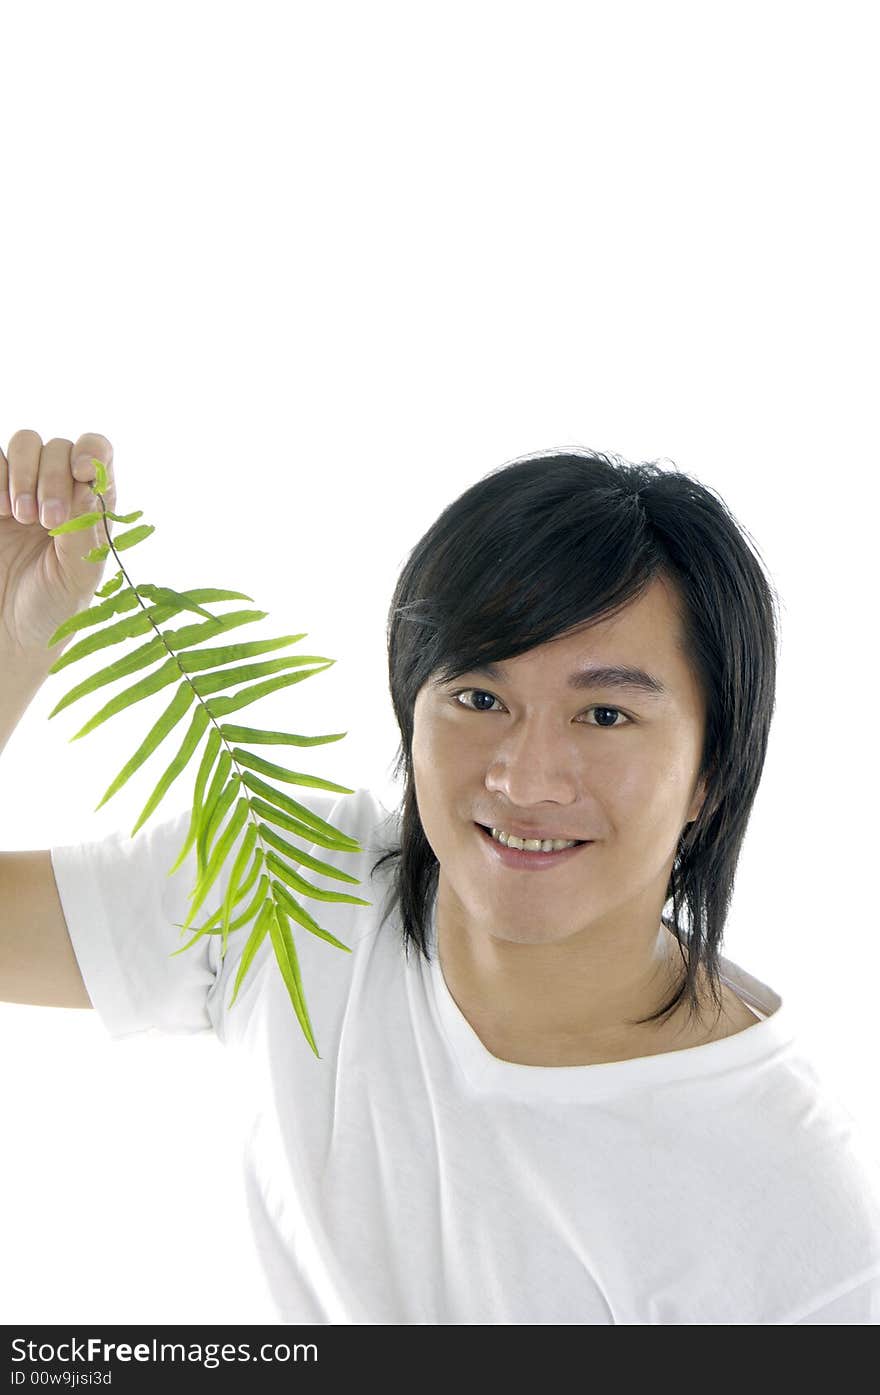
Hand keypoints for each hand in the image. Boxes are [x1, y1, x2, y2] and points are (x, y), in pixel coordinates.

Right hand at [0, 429, 117, 657]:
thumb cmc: (52, 607)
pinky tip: (0, 512)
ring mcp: (22, 489)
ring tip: (20, 517)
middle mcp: (60, 489)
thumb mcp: (78, 576)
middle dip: (52, 478)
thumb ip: (84, 530)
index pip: (97, 453)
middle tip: (46, 522)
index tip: (81, 473)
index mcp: (92, 504)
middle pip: (59, 447)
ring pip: (25, 443)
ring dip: (22, 473)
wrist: (7, 631)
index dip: (91, 451)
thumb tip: (87, 483)